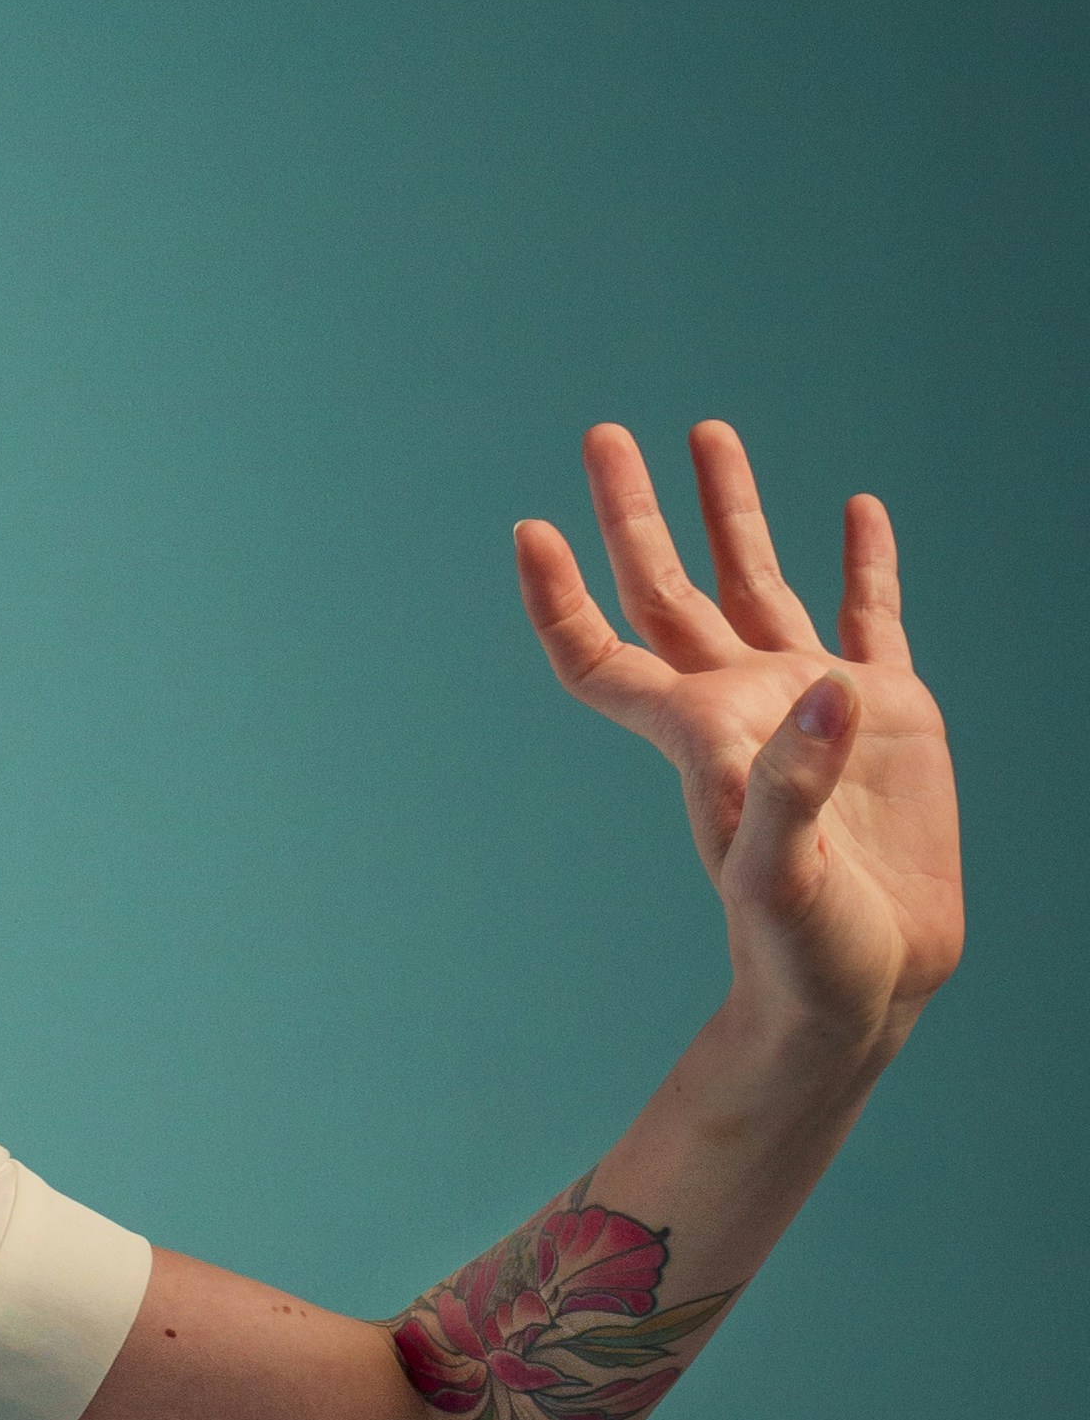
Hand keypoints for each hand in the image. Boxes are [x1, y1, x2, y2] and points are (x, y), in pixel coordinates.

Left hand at [514, 419, 964, 1064]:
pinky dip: (865, 562)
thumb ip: (793, 788)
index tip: (530, 528)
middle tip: (602, 433)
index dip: (559, 598)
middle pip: (667, 590)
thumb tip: (827, 692)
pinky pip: (870, 616)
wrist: (869, 986)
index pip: (602, 654)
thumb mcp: (783, 878)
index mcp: (696, 738)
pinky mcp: (890, 714)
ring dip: (731, 510)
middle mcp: (742, 704)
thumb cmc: (803, 952)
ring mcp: (812, 703)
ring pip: (757, 580)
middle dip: (633, 512)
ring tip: (708, 432)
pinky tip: (856, 508)